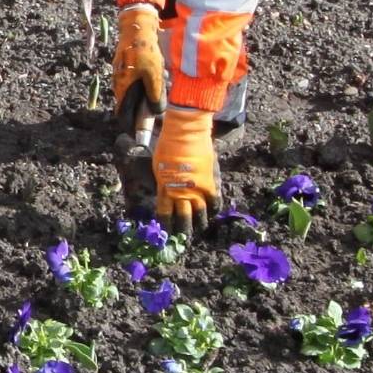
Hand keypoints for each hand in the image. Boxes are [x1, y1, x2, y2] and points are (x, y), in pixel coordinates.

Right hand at [111, 3, 163, 145]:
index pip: (122, 113)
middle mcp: (118, 82)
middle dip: (136, 114)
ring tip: (151, 104)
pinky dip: (138, 89)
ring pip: (129, 94)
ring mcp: (119, 74)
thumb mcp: (154, 74)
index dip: (129, 125)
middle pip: (126, 105)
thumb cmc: (145, 51)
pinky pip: (130, 83)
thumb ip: (155, 94)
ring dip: (139, 100)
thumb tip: (156, 112)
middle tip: (148, 120)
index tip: (137, 135)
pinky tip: (149, 85)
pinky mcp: (124, 67)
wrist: (136, 28)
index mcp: (122, 87)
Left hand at [149, 106, 219, 234]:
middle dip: (183, 229)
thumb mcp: (159, 166)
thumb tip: (167, 190)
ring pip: (199, 213)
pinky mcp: (210, 183)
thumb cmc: (168, 145)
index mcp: (165, 188)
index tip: (167, 233)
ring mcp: (196, 189)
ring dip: (200, 222)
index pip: (164, 212)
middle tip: (184, 239)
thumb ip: (164, 182)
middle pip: (182, 217)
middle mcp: (180, 192)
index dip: (166, 224)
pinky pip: (214, 201)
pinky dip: (214, 208)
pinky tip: (213, 213)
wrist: (186, 133)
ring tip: (200, 230)